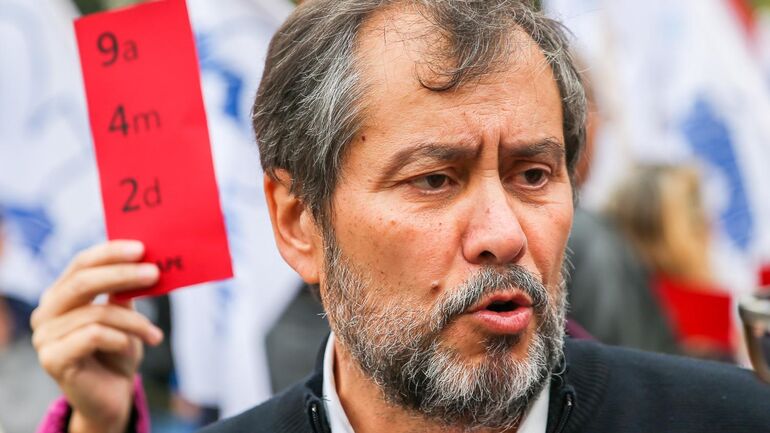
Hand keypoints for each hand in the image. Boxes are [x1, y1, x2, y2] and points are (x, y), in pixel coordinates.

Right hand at [31, 241, 162, 432]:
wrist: (112, 395)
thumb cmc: (118, 350)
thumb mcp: (125, 315)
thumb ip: (124, 290)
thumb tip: (144, 261)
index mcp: (61, 294)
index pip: (81, 263)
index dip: (110, 253)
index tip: (141, 248)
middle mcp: (47, 311)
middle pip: (82, 282)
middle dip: (122, 275)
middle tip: (154, 274)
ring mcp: (45, 336)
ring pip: (96, 313)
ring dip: (134, 322)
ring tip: (155, 334)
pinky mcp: (52, 359)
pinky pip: (93, 336)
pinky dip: (120, 339)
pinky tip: (132, 348)